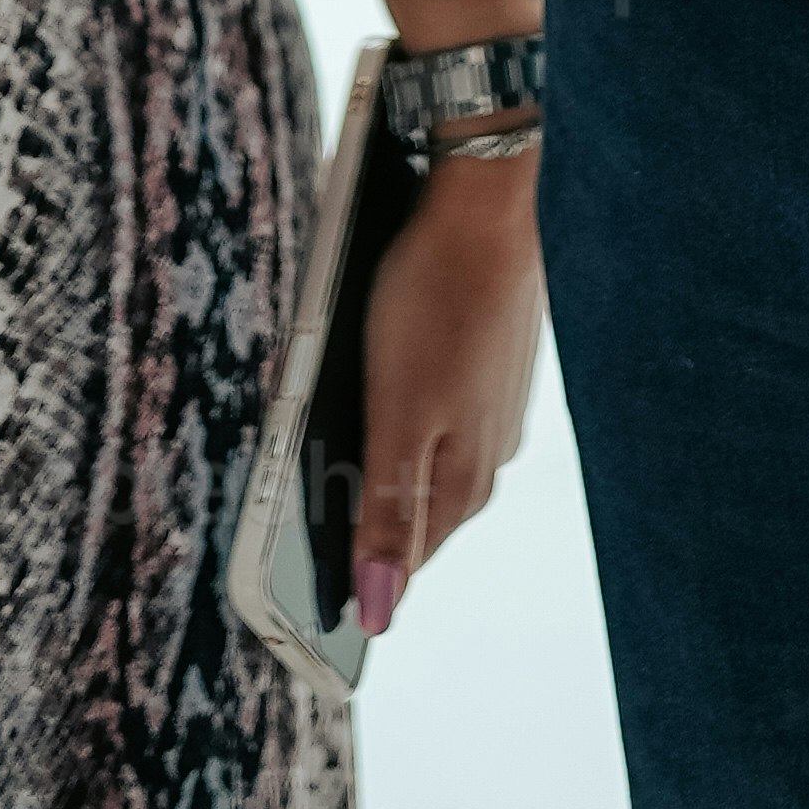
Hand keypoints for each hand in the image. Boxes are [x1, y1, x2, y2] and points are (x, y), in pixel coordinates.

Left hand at [345, 150, 543, 635]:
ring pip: (432, 463)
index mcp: (465, 476)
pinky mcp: (489, 363)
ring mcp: (494, 405)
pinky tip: (388, 400)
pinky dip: (410, 422)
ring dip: (392, 473)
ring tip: (340, 467)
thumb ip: (389, 510)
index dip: (363, 580)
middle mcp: (489, 450)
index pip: (409, 561)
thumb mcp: (398, 411)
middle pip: (421, 516)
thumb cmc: (436, 298)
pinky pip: (442, 416)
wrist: (489, 199)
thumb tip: (381, 609)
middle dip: (374, 527)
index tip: (313, 595)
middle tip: (315, 533)